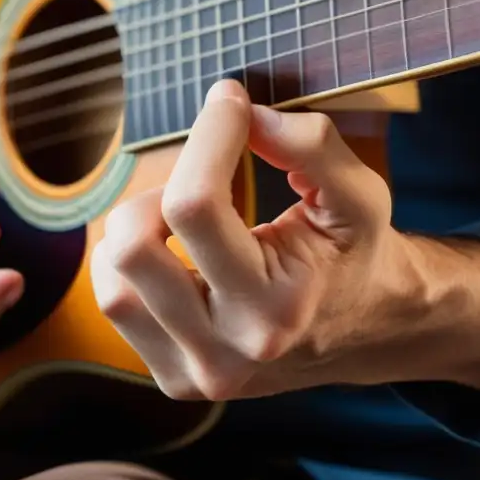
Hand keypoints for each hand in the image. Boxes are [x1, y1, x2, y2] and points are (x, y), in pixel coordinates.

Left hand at [90, 79, 430, 400]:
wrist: (367, 329)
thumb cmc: (356, 254)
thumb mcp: (359, 194)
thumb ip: (312, 146)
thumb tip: (244, 114)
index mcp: (276, 308)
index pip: (194, 206)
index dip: (207, 134)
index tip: (229, 101)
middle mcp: (227, 352)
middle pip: (133, 248)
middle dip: (160, 187)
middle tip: (203, 176)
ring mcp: (194, 373)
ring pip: (112, 280)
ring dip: (138, 228)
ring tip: (186, 217)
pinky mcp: (173, 378)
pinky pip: (116, 304)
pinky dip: (131, 264)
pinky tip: (175, 253)